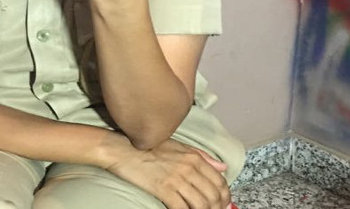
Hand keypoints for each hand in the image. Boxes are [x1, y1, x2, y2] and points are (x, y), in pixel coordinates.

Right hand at [105, 138, 231, 208]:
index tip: (224, 205)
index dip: (225, 197)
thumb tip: (223, 168)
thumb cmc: (149, 147)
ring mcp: (176, 179)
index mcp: (194, 157)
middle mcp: (189, 168)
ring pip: (202, 205)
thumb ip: (202, 157)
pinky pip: (182, 208)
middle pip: (213, 196)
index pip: (220, 181)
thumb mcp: (178, 146)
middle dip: (217, 208)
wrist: (123, 149)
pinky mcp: (164, 189)